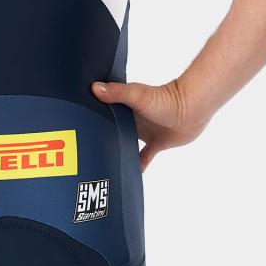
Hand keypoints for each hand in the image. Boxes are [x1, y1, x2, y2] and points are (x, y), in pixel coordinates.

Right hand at [90, 76, 208, 170]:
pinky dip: (137, 166)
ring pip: (126, 144)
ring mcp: (144, 132)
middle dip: (100, 139)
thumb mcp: (138, 95)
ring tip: (100, 165)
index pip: (102, 112)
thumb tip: (93, 88)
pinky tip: (127, 177)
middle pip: (112, 130)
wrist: (192, 109)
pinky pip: (144, 157)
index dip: (90, 118)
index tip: (74, 128)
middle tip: (82, 153)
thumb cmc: (166, 99)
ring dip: (117, 152)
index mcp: (124, 106)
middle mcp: (132, 119)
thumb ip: (117, 93)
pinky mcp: (157, 143)